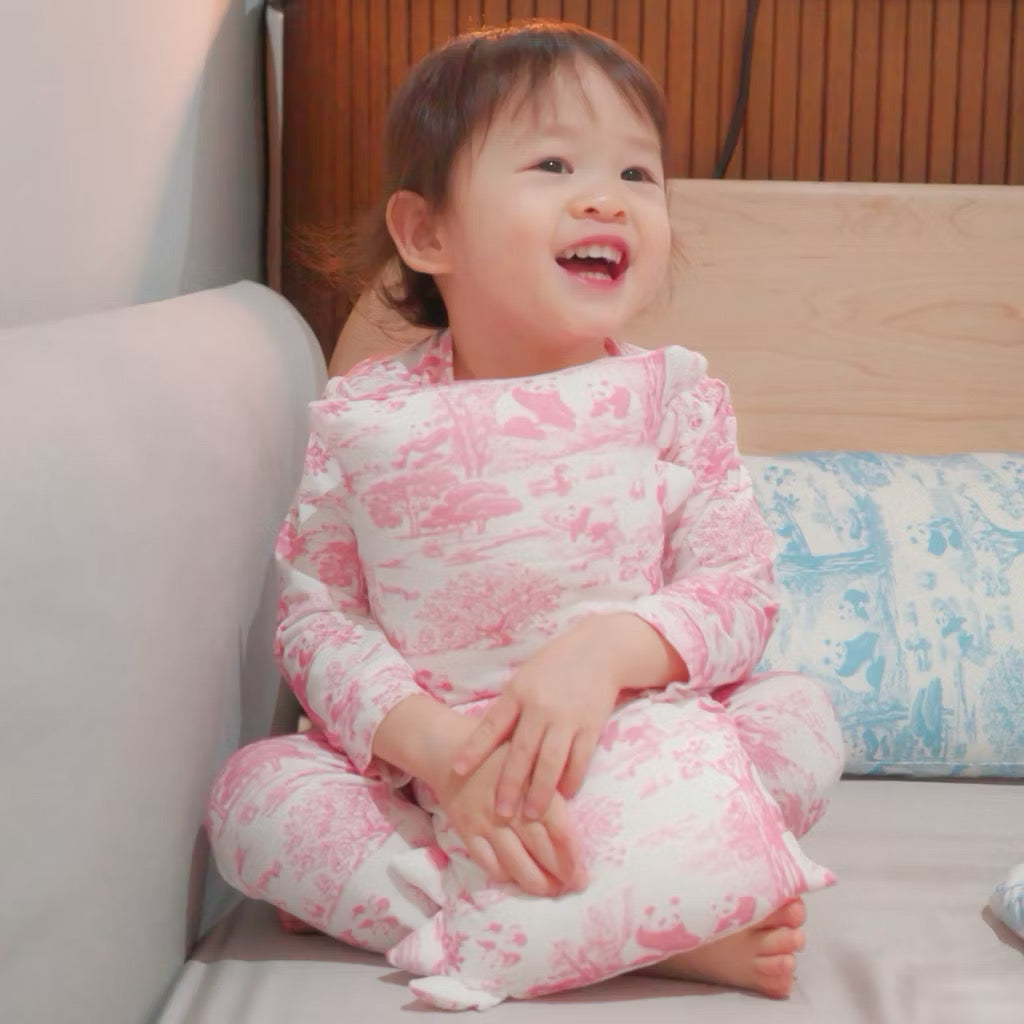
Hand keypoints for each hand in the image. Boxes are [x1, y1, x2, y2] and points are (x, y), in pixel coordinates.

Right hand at [435, 742, 585, 896]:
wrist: (448, 749)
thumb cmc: (498, 753)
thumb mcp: (529, 757)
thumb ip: (549, 783)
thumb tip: (575, 819)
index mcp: (530, 786)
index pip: (559, 829)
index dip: (572, 855)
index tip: (582, 870)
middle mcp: (509, 808)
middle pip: (541, 850)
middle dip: (561, 874)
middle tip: (574, 885)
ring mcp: (485, 822)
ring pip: (515, 864)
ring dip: (536, 883)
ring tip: (550, 890)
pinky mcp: (466, 831)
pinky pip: (488, 863)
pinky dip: (505, 875)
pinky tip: (517, 878)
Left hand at [452, 617, 622, 822]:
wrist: (599, 650)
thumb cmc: (555, 665)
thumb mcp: (525, 677)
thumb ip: (509, 707)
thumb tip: (485, 739)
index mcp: (519, 692)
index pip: (491, 725)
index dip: (474, 748)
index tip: (457, 769)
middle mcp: (541, 707)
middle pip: (521, 753)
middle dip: (509, 785)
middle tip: (499, 813)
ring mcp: (567, 718)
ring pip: (551, 763)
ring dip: (540, 792)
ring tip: (530, 815)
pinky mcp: (591, 726)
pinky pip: (579, 760)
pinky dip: (571, 780)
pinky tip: (564, 795)